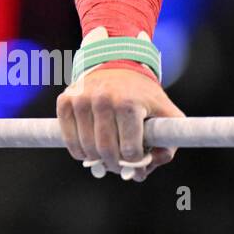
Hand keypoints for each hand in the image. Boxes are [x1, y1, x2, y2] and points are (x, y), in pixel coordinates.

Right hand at [56, 68, 184, 181]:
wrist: (117, 65)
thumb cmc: (143, 95)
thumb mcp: (166, 114)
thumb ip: (168, 143)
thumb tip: (145, 168)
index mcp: (129, 104)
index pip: (130, 151)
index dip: (135, 165)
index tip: (137, 166)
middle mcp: (103, 99)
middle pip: (106, 151)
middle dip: (115, 166)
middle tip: (120, 167)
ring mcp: (81, 99)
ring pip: (86, 148)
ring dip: (97, 160)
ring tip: (106, 158)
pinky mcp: (65, 100)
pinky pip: (68, 138)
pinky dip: (78, 151)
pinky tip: (88, 150)